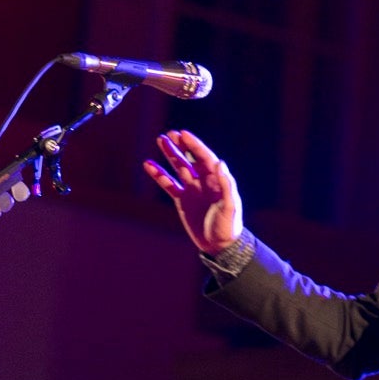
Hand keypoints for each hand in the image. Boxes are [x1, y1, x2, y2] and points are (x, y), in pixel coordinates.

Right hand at [143, 129, 242, 254]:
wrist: (219, 245)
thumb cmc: (228, 227)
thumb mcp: (230, 207)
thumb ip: (226, 185)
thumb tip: (220, 163)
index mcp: (217, 180)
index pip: (205, 157)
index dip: (194, 145)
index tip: (183, 134)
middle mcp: (204, 181)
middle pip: (191, 158)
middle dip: (182, 146)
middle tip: (170, 134)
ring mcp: (192, 189)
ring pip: (179, 167)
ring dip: (171, 154)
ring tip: (160, 140)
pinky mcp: (182, 200)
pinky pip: (169, 184)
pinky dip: (159, 175)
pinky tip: (149, 165)